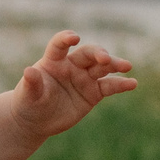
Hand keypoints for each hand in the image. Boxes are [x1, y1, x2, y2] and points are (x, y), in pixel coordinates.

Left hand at [10, 31, 135, 139]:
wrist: (36, 121)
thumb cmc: (28, 103)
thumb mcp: (27, 95)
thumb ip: (32, 83)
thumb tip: (28, 71)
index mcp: (53, 61)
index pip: (60, 45)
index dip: (66, 39)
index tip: (74, 38)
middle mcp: (71, 65)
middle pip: (88, 54)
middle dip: (98, 53)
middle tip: (105, 59)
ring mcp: (84, 78)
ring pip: (102, 67)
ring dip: (115, 64)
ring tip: (127, 66)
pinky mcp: (94, 92)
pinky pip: (110, 86)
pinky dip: (121, 84)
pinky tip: (132, 83)